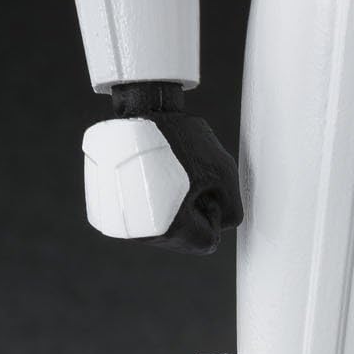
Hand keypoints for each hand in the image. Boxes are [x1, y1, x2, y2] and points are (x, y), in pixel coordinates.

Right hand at [82, 82, 242, 253]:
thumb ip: (233, 207)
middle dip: (195, 210)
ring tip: (169, 172)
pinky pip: (151, 217)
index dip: (213, 213)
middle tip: (186, 177)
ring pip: (171, 226)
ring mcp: (129, 225)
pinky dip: (159, 200)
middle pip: (188, 236)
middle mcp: (145, 235)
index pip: (209, 241)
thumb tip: (222, 220)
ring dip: (178, 204)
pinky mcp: (120, 212)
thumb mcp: (222, 171)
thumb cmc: (177, 138)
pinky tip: (157, 174)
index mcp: (170, 230)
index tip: (202, 187)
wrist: (138, 111)